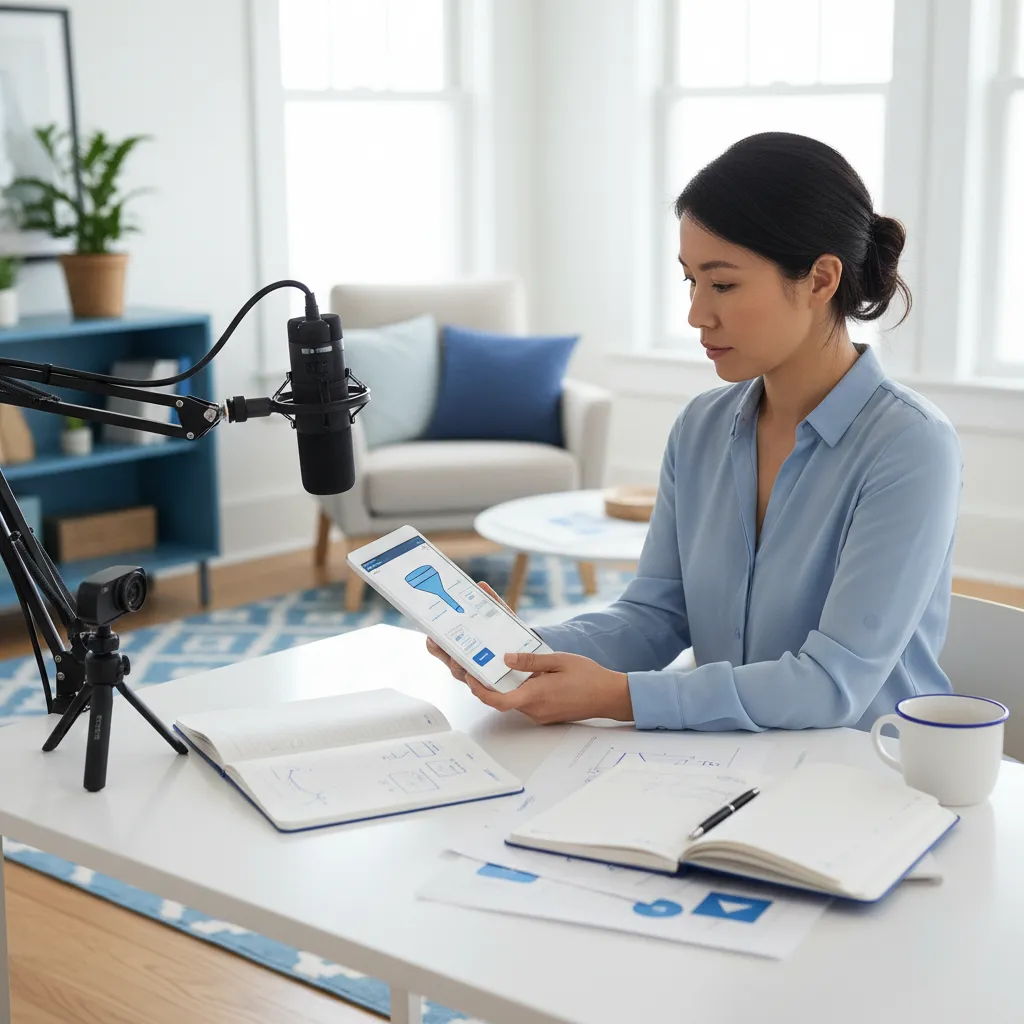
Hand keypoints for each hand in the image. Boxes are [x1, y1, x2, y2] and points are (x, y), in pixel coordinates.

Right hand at [424, 581, 509, 684]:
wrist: (527, 656)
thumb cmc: (505, 636)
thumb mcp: (499, 618)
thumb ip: (491, 603)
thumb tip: (482, 585)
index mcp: (459, 645)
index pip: (437, 644)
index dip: (433, 639)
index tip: (432, 633)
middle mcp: (461, 660)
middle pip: (444, 657)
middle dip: (442, 650)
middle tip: (442, 641)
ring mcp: (473, 673)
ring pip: (458, 671)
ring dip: (458, 664)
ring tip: (461, 657)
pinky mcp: (487, 683)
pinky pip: (477, 684)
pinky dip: (475, 680)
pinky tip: (479, 672)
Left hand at [424, 585, 633, 723]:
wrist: (610, 696)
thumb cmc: (589, 677)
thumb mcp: (559, 661)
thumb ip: (530, 661)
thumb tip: (505, 658)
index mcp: (535, 696)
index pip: (498, 700)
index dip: (479, 690)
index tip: (468, 675)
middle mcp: (533, 709)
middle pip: (498, 699)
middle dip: (480, 682)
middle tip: (464, 663)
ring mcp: (539, 713)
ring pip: (509, 699)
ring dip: (496, 685)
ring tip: (482, 664)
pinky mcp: (544, 712)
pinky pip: (522, 701)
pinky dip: (512, 689)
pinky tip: (510, 673)